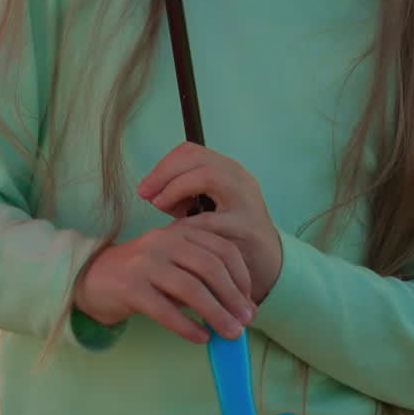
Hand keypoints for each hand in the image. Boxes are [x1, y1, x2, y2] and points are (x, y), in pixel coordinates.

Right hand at [72, 220, 256, 341]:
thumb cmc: (140, 275)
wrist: (90, 277)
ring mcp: (144, 263)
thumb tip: (238, 306)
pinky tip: (201, 337)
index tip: (249, 299)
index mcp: (178, 232)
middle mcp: (162, 242)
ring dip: (216, 313)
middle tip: (247, 320)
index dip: (241, 274)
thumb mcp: (172, 264)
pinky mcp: (129, 287)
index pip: (221, 247)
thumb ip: (199, 276)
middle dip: (233, 296)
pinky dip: (187, 326)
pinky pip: (165, 310)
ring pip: (190, 288)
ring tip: (230, 333)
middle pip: (209, 266)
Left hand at [137, 142, 282, 306]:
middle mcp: (239, 179)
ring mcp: (244, 201)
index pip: (191, 151)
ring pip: (207, 176)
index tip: (146, 186)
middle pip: (196, 158)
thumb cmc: (230, 235)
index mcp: (228, 170)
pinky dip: (185, 224)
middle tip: (144, 194)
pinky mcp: (245, 228)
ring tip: (160, 207)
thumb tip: (150, 190)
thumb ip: (183, 194)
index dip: (163, 165)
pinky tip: (173, 235)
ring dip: (175, 189)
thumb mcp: (208, 206)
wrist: (269, 263)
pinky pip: (209, 220)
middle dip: (163, 173)